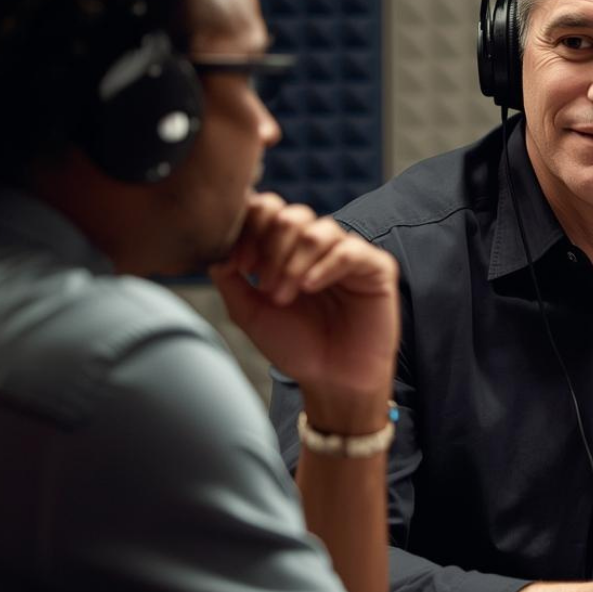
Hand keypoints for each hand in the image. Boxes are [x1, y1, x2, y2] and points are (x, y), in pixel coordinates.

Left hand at [208, 193, 398, 426]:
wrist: (330, 381)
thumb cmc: (295, 347)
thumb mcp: (249, 311)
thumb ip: (229, 277)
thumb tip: (216, 247)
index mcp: (290, 249)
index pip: (269, 210)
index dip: (249, 229)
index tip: (239, 266)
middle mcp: (319, 246)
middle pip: (291, 215)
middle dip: (271, 248)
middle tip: (265, 286)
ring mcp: (349, 254)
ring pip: (318, 230)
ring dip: (293, 262)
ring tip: (285, 295)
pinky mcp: (376, 268)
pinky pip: (349, 250)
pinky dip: (324, 266)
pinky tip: (309, 287)